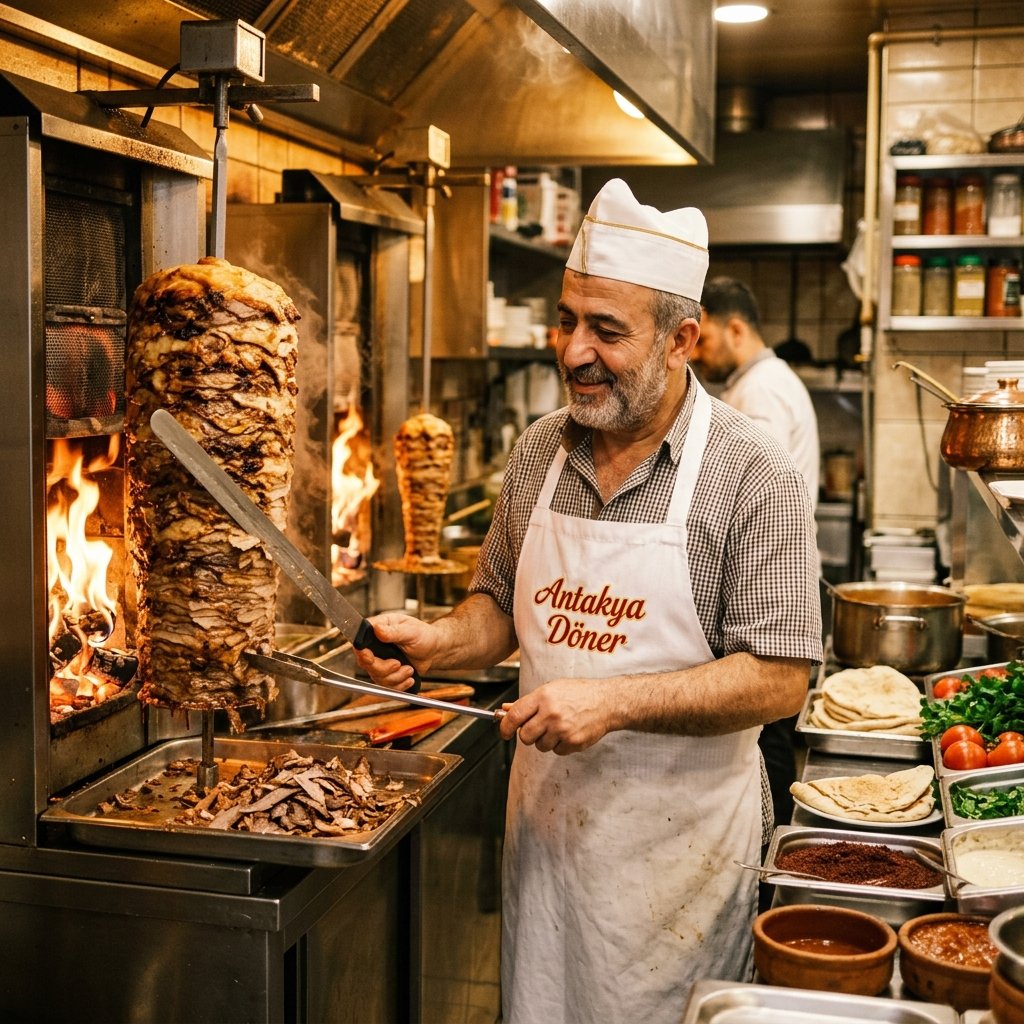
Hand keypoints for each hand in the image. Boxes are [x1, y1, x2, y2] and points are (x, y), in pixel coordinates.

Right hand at [353, 612, 435, 690]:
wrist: (434, 650)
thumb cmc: (424, 636)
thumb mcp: (411, 631)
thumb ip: (394, 631)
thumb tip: (377, 629)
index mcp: (380, 628)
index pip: (361, 641)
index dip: (362, 652)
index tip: (370, 657)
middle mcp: (376, 645)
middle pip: (366, 663)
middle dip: (383, 668)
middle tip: (398, 664)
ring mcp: (380, 660)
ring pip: (376, 677)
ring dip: (395, 677)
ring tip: (409, 669)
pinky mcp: (386, 673)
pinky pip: (385, 686)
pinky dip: (399, 685)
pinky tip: (408, 677)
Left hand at [498, 677, 617, 754]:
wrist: (606, 701)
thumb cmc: (578, 693)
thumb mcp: (551, 689)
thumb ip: (528, 702)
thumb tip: (506, 709)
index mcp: (543, 697)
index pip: (514, 716)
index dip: (505, 726)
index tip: (505, 732)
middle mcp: (551, 714)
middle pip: (525, 736)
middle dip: (528, 735)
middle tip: (537, 728)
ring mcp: (563, 729)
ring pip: (540, 746)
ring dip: (546, 740)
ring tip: (558, 727)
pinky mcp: (573, 742)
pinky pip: (557, 751)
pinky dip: (560, 745)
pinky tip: (569, 732)